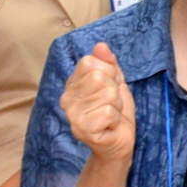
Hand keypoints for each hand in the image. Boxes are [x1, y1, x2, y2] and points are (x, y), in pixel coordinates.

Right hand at [60, 41, 136, 162]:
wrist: (119, 141)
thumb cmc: (116, 111)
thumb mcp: (116, 82)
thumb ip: (108, 63)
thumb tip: (100, 46)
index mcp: (72, 84)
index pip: (89, 62)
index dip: (108, 72)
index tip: (109, 87)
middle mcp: (67, 98)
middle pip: (99, 77)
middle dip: (114, 90)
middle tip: (111, 104)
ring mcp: (72, 115)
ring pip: (106, 94)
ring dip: (116, 105)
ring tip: (110, 115)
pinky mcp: (82, 130)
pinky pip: (108, 112)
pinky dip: (115, 118)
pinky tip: (109, 126)